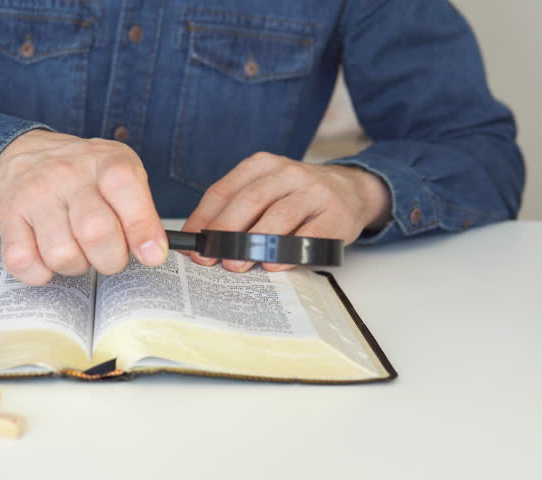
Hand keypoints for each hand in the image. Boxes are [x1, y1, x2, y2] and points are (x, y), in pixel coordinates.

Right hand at [0, 129, 167, 284]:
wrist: (25, 155)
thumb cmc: (84, 176)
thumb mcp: (121, 175)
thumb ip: (141, 211)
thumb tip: (153, 254)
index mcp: (105, 160)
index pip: (124, 186)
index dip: (142, 227)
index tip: (152, 256)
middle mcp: (68, 174)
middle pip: (95, 231)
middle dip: (111, 259)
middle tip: (110, 256)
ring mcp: (35, 194)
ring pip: (62, 255)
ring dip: (76, 266)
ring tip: (77, 250)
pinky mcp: (8, 217)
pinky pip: (24, 262)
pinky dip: (40, 273)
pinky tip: (48, 258)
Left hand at [182, 152, 390, 271]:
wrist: (351, 190)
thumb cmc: (296, 195)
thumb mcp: (265, 189)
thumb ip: (235, 208)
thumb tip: (201, 240)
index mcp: (262, 165)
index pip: (224, 190)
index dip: (205, 218)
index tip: (192, 244)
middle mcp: (288, 172)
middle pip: (249, 201)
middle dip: (226, 231)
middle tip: (211, 256)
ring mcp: (314, 192)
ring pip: (279, 216)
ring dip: (254, 244)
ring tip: (236, 264)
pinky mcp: (336, 214)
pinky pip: (309, 235)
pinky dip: (288, 252)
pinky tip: (273, 264)